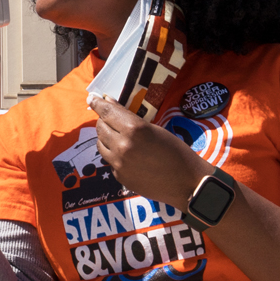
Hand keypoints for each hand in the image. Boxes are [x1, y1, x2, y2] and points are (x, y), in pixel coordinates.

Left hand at [87, 95, 210, 208]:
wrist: (187, 183)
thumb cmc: (177, 151)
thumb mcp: (155, 129)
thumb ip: (131, 119)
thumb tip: (111, 106)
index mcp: (134, 129)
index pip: (107, 112)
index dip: (97, 103)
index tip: (92, 97)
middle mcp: (122, 146)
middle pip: (101, 127)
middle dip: (104, 120)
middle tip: (111, 117)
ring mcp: (118, 164)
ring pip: (101, 144)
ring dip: (106, 137)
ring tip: (118, 135)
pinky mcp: (120, 177)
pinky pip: (110, 160)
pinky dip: (114, 154)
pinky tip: (128, 155)